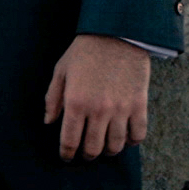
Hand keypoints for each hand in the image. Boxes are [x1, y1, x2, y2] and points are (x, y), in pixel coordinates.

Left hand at [43, 35, 149, 159]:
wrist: (117, 32)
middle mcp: (98, 111)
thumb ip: (53, 98)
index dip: (67, 153)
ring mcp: (121, 109)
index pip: (70, 141)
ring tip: (104, 147)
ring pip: (115, 146)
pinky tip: (125, 138)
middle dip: (86, 155)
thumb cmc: (85, 50)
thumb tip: (49, 122)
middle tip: (85, 153)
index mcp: (76, 102)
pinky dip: (131, 142)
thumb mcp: (61, 70)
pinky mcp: (139, 105)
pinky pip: (138, 135)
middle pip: (93, 149)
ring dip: (108, 151)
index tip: (67, 157)